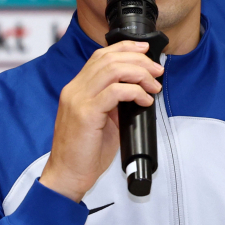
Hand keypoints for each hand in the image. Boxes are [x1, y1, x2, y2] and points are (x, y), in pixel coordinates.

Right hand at [40, 41, 163, 201]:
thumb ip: (114, 104)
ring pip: (113, 70)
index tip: (145, 52)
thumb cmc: (84, 154)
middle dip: (138, 60)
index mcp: (77, 89)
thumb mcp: (101, 122)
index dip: (125, 49)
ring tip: (154, 85)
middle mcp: (75, 89)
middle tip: (157, 71)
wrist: (67, 175)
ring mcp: (78, 99)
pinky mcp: (86, 113)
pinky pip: (116, 91)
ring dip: (140, 74)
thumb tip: (137, 93)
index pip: (100, 56)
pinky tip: (144, 101)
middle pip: (108, 58)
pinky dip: (135, 92)